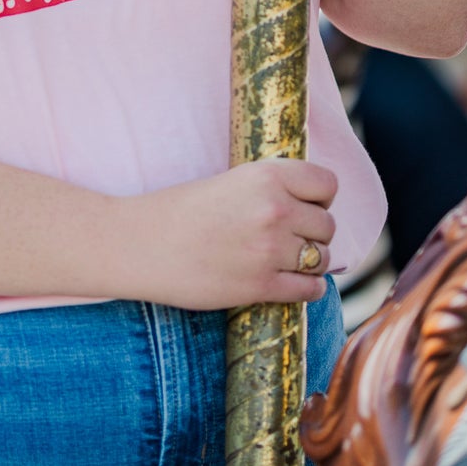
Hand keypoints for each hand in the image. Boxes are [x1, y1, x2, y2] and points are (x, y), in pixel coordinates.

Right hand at [121, 157, 337, 310]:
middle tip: (290, 240)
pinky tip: (290, 284)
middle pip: (327, 225)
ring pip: (323, 258)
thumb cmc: (178, 211)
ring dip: (311, 262)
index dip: (320, 198)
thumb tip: (310, 207)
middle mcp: (274, 209)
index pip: (328, 184)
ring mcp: (269, 249)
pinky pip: (310, 289)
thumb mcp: (229, 182)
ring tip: (287, 262)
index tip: (305, 207)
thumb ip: (269, 189)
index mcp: (266, 175)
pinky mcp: (260, 285)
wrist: (138, 244)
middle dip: (314, 234)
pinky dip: (307, 289)